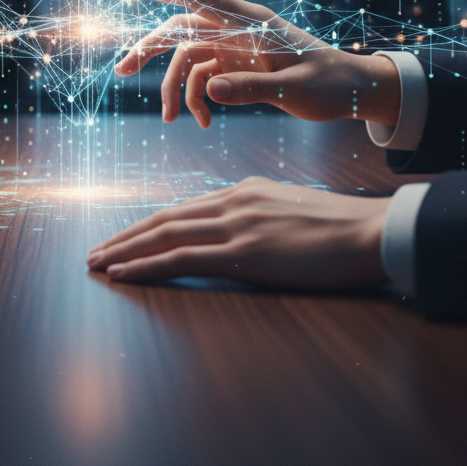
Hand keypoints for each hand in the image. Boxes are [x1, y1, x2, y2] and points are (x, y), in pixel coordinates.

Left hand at [86, 176, 388, 289]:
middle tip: (94, 252)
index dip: (149, 225)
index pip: (184, 209)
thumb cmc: (342, 228)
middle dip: (125, 236)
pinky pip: (182, 258)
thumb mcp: (293, 211)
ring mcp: (237, 225)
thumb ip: (261, 216)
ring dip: (125, 251)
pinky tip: (123, 274)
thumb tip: (243, 232)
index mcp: (244, 191)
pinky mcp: (245, 252)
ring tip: (97, 263)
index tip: (124, 237)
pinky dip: (146, 265)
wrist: (372, 230)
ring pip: (165, 235)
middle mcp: (233, 202)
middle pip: (164, 219)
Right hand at [113, 0, 399, 127]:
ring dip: (174, 89)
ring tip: (171, 121)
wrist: (354, 92)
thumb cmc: (332, 84)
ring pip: (187, 58)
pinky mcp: (237, 66)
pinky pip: (204, 78)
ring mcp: (235, 47)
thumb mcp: (298, 89)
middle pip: (179, 29)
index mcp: (251, 22)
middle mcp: (237, 29)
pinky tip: (204, 123)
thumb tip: (212, 90)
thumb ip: (254, 89)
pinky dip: (198, 99)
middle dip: (149, 49)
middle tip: (121, 71)